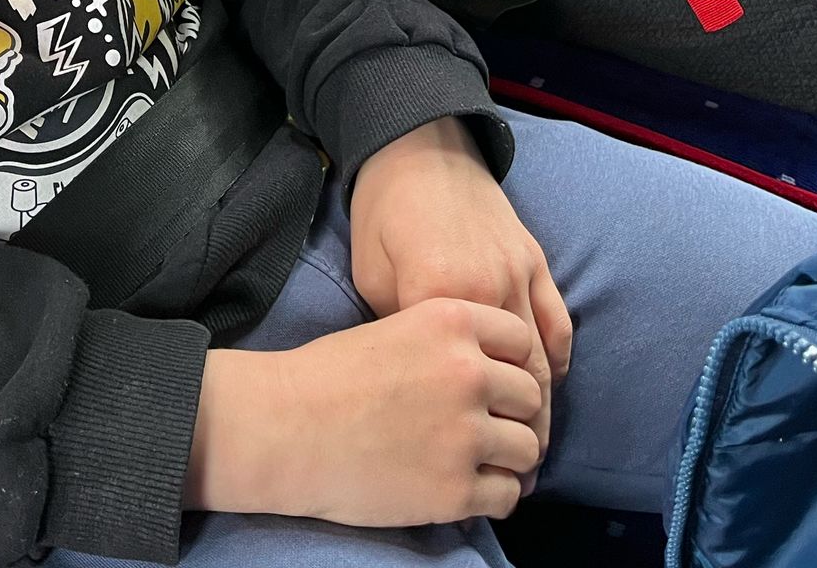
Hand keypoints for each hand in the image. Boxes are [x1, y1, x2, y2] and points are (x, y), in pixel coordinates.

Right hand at [185, 298, 544, 525]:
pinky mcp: (454, 490)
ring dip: (510, 458)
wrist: (287, 427)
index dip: (514, 364)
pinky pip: (507, 495)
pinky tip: (471, 490)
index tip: (500, 383)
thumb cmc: (329, 375)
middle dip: (515, 413)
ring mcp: (465, 433)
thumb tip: (491, 365)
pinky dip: (495, 495)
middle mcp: (468, 372)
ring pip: (527, 448)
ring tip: (484, 462)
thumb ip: (448, 340)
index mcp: (451, 321)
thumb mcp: (396, 326)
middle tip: (493, 427)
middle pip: (530, 396)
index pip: (522, 340)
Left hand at [350, 118, 569, 478]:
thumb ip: (400, 332)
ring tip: (533, 445)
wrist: (417, 143)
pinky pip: (558, 320)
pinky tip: (551, 386)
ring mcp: (520, 273)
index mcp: (444, 298)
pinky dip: (558, 359)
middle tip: (516, 474)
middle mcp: (492, 291)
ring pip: (544, 357)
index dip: (466, 427)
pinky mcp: (535, 258)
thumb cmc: (382, 211)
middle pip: (518, 380)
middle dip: (520, 433)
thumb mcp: (371, 275)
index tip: (466, 467)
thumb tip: (419, 383)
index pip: (465, 383)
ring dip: (544, 405)